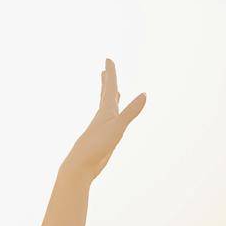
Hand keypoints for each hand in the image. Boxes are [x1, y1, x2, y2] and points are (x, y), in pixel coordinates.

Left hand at [59, 58, 145, 183]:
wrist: (80, 166)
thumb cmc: (96, 146)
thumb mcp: (117, 128)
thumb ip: (131, 112)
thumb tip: (144, 94)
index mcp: (105, 111)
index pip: (109, 88)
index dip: (111, 73)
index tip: (108, 59)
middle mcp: (102, 117)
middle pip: (105, 95)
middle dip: (107, 81)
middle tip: (105, 69)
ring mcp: (102, 127)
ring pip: (107, 108)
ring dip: (110, 97)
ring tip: (113, 90)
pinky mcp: (102, 138)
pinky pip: (109, 122)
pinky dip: (112, 115)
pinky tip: (111, 118)